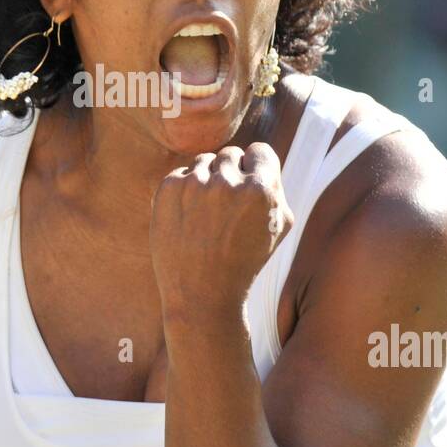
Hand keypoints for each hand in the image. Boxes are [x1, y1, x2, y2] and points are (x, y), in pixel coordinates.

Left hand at [149, 143, 294, 323]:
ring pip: (205, 161)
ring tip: (207, 215)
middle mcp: (227, 182)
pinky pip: (181, 174)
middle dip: (231, 175)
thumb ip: (275, 188)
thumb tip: (260, 160)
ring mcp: (195, 184)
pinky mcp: (168, 189)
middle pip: (231, 155)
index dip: (256, 168)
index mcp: (261, 189)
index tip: (250, 186)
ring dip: (207, 180)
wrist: (202, 295)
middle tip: (226, 208)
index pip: (260, 151)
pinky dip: (184, 192)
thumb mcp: (277, 228)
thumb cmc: (245, 262)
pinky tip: (189, 219)